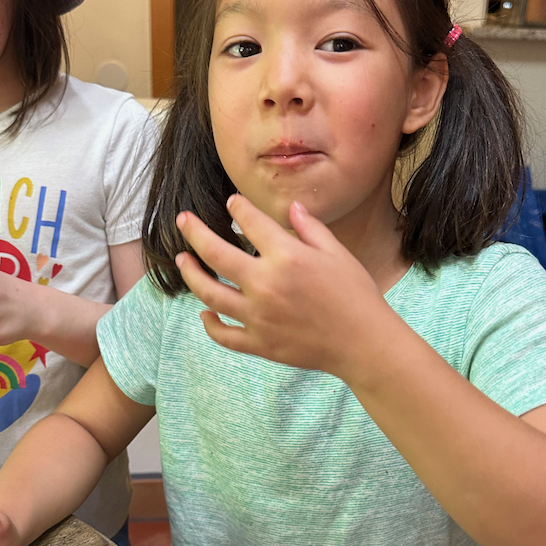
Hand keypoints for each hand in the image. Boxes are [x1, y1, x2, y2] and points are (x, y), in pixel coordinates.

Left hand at [175, 194, 389, 377]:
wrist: (363, 342)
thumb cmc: (355, 294)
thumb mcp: (337, 252)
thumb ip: (309, 228)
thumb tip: (291, 207)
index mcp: (286, 256)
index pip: (251, 223)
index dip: (238, 208)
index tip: (232, 202)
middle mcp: (265, 284)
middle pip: (216, 254)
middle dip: (194, 233)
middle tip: (182, 220)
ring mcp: (258, 316)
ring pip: (210, 294)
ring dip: (192, 275)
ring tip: (182, 261)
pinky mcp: (259, 343)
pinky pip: (224, 335)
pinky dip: (210, 325)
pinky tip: (205, 313)